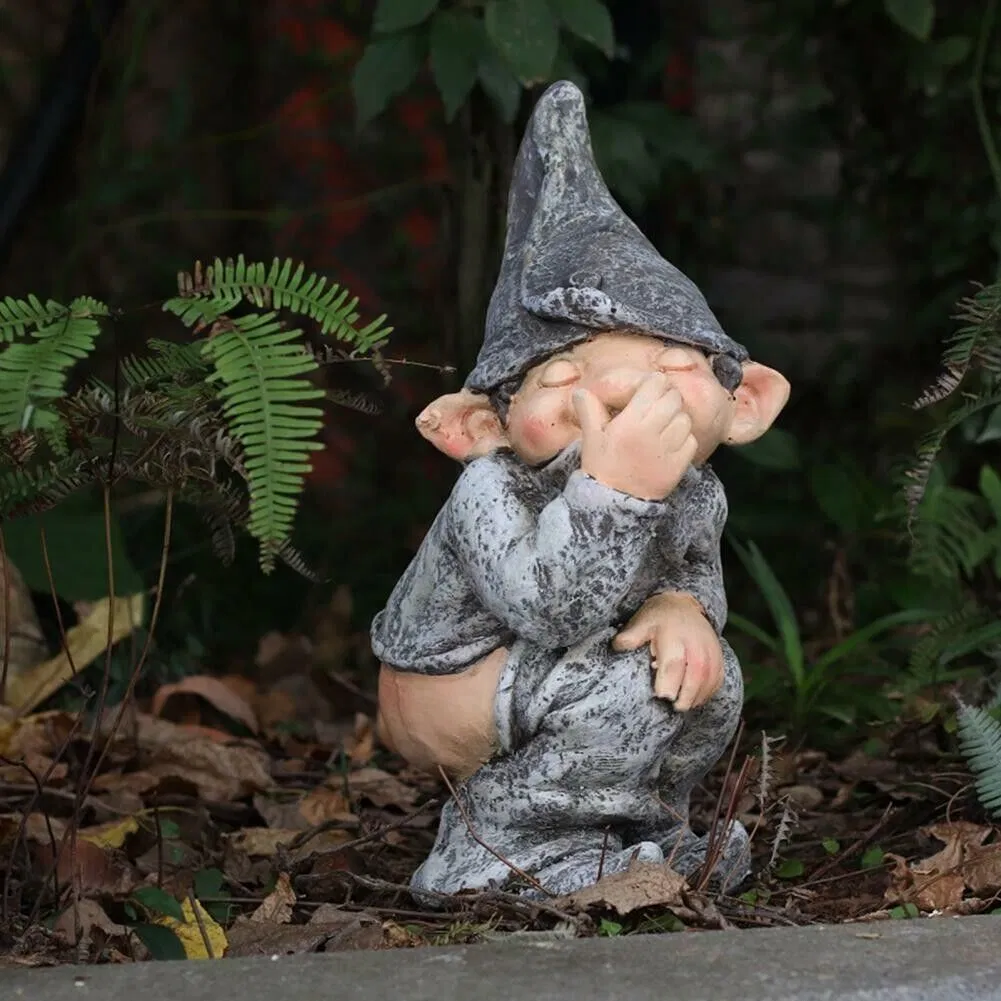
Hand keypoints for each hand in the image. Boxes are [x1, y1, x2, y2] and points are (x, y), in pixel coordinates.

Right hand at [572, 372, 696, 500]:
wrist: (613, 505)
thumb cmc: (602, 468)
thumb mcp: (591, 439)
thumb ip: (589, 411)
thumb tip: (581, 391)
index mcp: (629, 423)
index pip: (656, 385)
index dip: (654, 384)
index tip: (647, 391)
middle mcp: (652, 433)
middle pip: (673, 399)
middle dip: (666, 398)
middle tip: (656, 407)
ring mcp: (668, 450)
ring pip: (685, 418)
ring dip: (676, 418)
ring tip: (663, 426)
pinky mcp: (679, 465)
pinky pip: (691, 440)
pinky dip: (684, 438)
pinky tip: (670, 443)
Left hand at [612, 591, 723, 710]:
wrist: (683, 605)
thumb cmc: (658, 618)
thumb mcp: (641, 622)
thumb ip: (630, 636)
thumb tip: (617, 645)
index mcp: (673, 635)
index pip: (674, 662)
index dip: (669, 682)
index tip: (662, 696)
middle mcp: (695, 642)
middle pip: (696, 673)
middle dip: (687, 694)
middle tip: (676, 708)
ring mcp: (710, 649)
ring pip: (710, 677)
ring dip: (699, 696)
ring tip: (685, 707)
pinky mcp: (718, 656)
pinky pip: (717, 677)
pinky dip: (709, 691)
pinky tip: (696, 700)